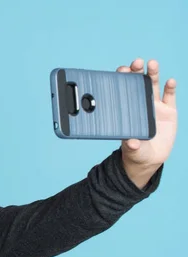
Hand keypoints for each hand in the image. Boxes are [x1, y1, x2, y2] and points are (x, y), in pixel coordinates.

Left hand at [116, 59, 177, 186]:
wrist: (151, 157)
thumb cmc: (136, 152)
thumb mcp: (132, 150)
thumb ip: (131, 146)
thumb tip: (131, 143)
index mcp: (127, 111)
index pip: (122, 91)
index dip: (122, 79)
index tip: (121, 70)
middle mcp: (140, 104)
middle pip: (138, 83)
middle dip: (137, 71)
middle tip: (136, 62)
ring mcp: (155, 106)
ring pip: (153, 86)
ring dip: (153, 73)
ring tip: (152, 64)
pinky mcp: (169, 111)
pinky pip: (170, 97)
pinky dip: (170, 88)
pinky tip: (170, 81)